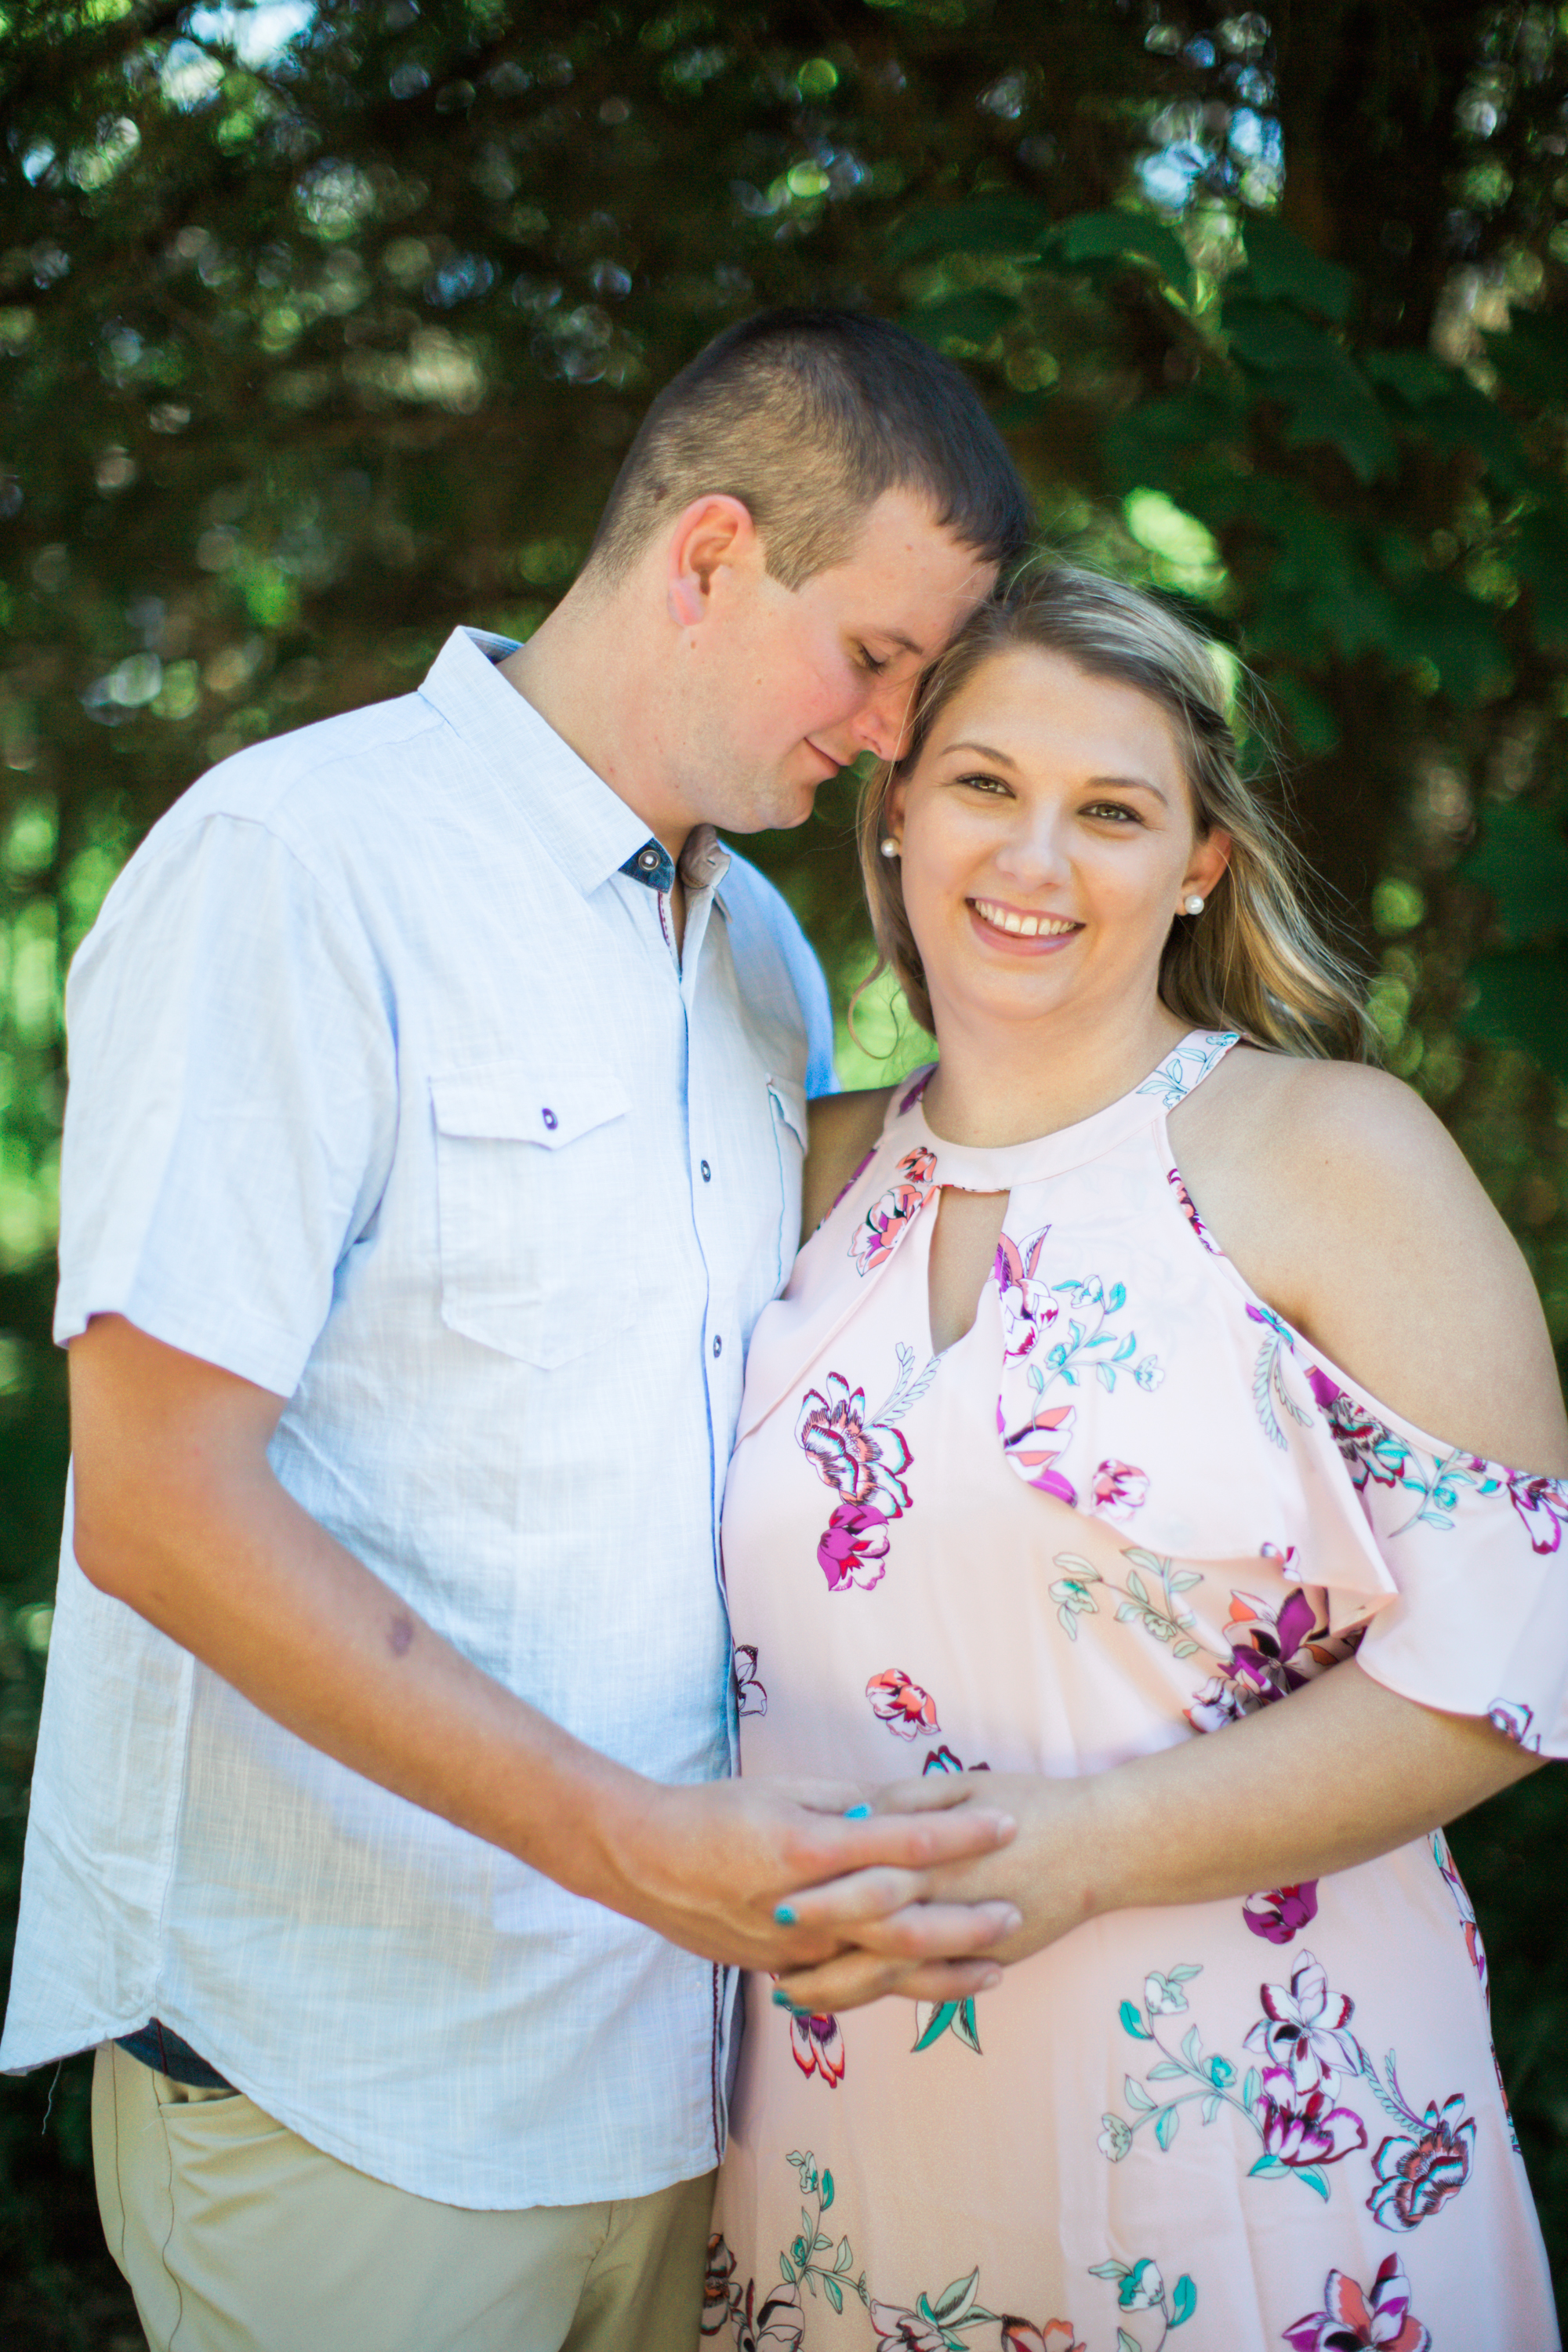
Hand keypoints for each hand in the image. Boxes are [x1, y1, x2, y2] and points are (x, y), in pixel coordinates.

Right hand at [591, 1770, 1020, 1985]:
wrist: (643, 1862)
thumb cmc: (714, 1811)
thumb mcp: (785, 1791)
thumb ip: (849, 1804)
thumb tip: (908, 1807)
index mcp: (810, 1847)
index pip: (904, 1840)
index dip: (961, 1832)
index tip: (1007, 1821)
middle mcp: (808, 1907)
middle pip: (905, 1922)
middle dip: (968, 1920)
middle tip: (1018, 1912)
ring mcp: (797, 1949)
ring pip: (884, 1970)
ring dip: (946, 1970)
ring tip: (998, 1967)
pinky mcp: (784, 1970)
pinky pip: (851, 1983)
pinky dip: (899, 1987)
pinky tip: (937, 1988)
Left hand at [772, 1771, 1095, 2012]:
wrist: (1103, 1845)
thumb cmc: (1030, 1803)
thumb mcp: (963, 1785)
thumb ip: (905, 1802)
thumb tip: (852, 1815)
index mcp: (940, 1853)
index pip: (869, 1876)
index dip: (821, 1892)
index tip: (770, 1896)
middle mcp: (951, 1903)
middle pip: (872, 1934)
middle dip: (816, 1948)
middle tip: (760, 1958)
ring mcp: (971, 1941)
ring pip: (894, 1976)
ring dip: (838, 1987)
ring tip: (787, 1992)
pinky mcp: (986, 1963)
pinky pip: (925, 1988)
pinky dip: (883, 1996)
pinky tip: (846, 1997)